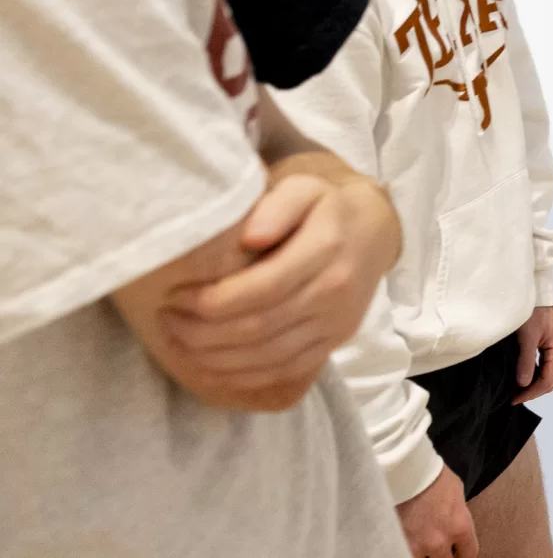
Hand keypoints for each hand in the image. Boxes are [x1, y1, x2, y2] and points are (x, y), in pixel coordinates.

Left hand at [159, 162, 400, 402]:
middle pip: (259, 328)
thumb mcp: (305, 188)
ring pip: (269, 356)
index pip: (260, 289)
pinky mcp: (336, 343)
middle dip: (203, 332)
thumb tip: (249, 238)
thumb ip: (278, 205)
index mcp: (326, 250)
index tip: (174, 296)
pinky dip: (244, 375)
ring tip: (180, 342)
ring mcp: (338, 322)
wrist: (374, 231)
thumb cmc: (325, 206)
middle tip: (167, 320)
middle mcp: (336, 291)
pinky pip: (286, 370)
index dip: (210, 301)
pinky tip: (212, 363)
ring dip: (216, 358)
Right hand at [396, 464, 477, 557]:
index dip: (463, 554)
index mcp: (460, 527)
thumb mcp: (457, 494)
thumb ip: (458, 515)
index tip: (458, 552)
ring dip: (424, 554)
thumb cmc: (433, 475)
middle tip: (438, 547)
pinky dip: (405, 549)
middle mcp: (440, 542)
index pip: (469, 554)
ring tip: (421, 542)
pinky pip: (404, 553)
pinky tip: (406, 541)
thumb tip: (456, 525)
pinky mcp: (398, 543)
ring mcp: (418, 546)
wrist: (405, 470)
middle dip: (444, 555)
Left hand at [512, 304, 552, 403]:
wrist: (538, 291)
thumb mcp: (527, 336)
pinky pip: (548, 366)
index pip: (548, 380)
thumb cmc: (533, 311)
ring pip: (551, 375)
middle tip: (514, 397)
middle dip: (535, 391)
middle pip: (552, 380)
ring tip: (518, 390)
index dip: (531, 392)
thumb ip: (526, 360)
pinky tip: (525, 377)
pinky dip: (538, 375)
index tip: (514, 399)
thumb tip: (523, 384)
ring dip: (536, 384)